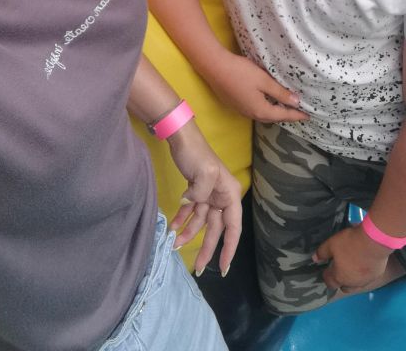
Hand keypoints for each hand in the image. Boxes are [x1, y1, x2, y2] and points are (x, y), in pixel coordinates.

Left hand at [165, 121, 241, 275]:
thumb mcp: (203, 173)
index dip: (230, 248)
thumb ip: (201, 194)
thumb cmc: (196, 153)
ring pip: (201, 222)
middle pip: (216, 228)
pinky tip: (172, 227)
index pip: (233, 227)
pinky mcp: (196, 191)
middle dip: (207, 248)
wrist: (181, 137)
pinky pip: (190, 211)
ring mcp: (209, 195)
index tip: (224, 268)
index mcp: (230, 193)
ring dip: (188, 233)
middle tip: (198, 267)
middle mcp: (222, 196)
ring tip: (174, 245)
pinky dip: (181, 219)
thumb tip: (190, 205)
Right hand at [206, 50, 308, 123]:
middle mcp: (251, 114)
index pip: (283, 115)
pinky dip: (265, 107)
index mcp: (261, 110)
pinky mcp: (235, 104)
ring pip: (263, 114)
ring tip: (285, 107)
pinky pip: (255, 109)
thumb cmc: (241, 72)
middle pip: (273, 117)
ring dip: (275, 111)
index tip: (308, 116)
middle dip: (286, 115)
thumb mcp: (264, 81)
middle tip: (298, 111)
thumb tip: (296, 102)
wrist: (214, 67)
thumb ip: (280, 93)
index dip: (296, 115)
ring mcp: (241, 110)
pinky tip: (266, 100)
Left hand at [314, 225, 391, 294]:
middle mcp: (352, 283)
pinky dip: (363, 274)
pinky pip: (367, 279)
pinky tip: (363, 264)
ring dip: (352, 279)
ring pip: (356, 285)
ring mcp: (365, 281)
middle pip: (343, 287)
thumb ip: (322, 252)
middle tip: (339, 269)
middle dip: (340, 280)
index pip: (329, 282)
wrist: (374, 242)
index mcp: (339, 277)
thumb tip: (315, 259)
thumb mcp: (331, 244)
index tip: (326, 269)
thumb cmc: (350, 243)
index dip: (326, 276)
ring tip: (351, 266)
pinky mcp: (376, 275)